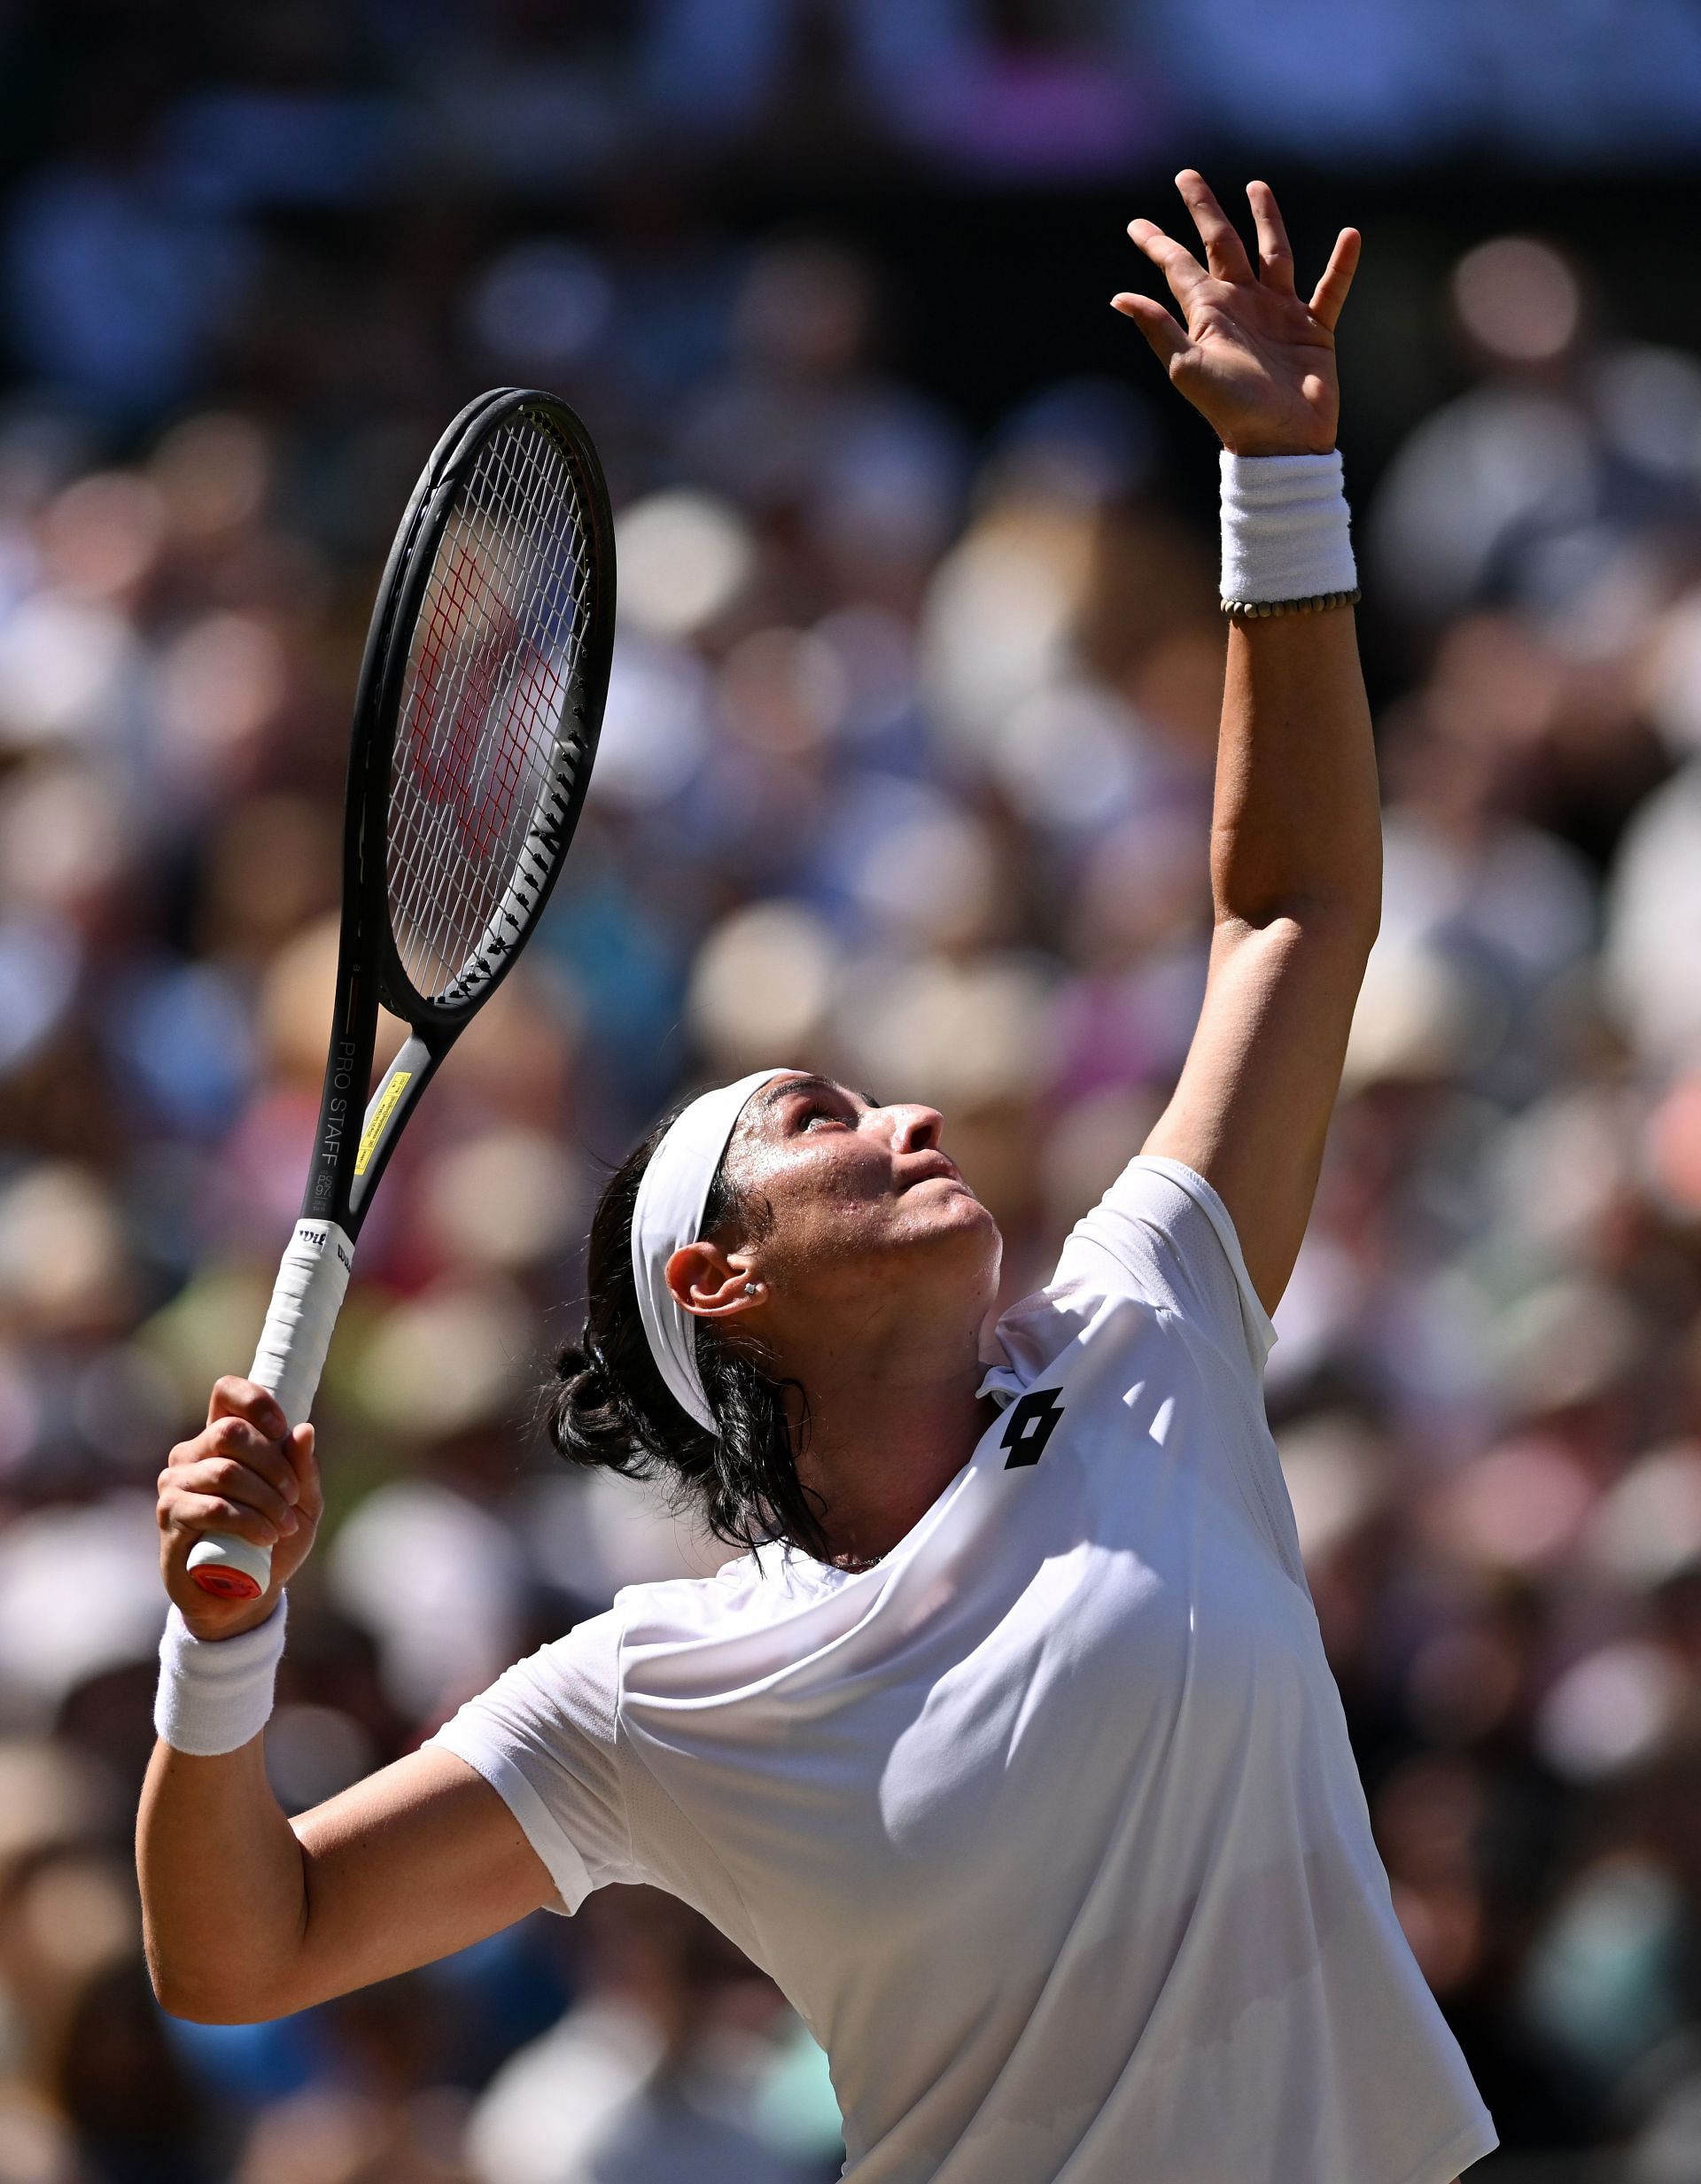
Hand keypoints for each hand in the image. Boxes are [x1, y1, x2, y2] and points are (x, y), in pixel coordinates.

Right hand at [157, 1378, 321, 1638]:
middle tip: (292, 1497)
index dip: (256, 1402)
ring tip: (283, 1526)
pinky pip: (212, 1507)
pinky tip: (265, 1536)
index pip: (227, 1393)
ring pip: (226, 1471)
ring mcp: (177, 1483)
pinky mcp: (170, 1517)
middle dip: (274, 1464)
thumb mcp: (302, 1503)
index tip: (282, 1429)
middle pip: (231, 1431)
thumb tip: (303, 1430)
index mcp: (224, 1438)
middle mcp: (193, 1453)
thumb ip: (303, 1469)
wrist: (245, 1596)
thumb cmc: (273, 1540)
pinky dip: (247, 1521)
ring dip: (266, 1499)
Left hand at [1113, 170, 1359, 457]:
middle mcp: (1242, 306)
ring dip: (1266, 221)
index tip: (1135, 225)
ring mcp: (1279, 315)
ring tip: (1257, 187)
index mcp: (1209, 312)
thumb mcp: (1188, 367)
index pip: (1178, 268)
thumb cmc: (1231, 409)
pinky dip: (1342, 265)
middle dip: (1205, 212)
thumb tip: (1120, 297)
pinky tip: (1351, 236)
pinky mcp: (1314, 330)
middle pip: (1222, 245)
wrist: (1280, 442)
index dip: (1156, 245)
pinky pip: (1332, 289)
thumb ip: (1159, 328)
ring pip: (1273, 254)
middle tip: (1187, 176)